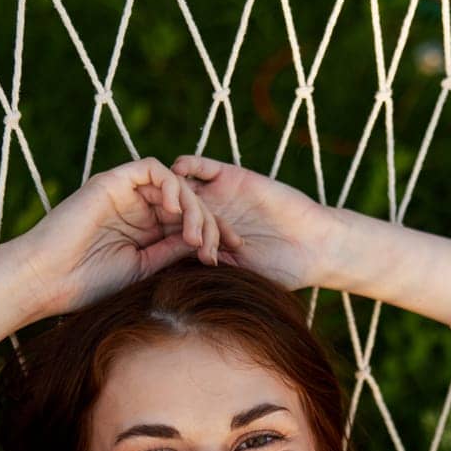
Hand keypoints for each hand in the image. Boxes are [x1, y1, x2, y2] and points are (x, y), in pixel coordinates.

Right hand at [16, 157, 243, 316]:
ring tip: (195, 235)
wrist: (49, 279)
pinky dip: (169, 184)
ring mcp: (127, 194)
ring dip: (193, 206)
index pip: (191, 223)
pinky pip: (151, 169)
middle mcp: (139, 209)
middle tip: (217, 248)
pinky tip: (174, 210)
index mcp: (147, 232)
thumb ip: (173, 251)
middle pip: (189, 201)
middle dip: (211, 222)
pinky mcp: (114, 181)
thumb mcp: (145, 270)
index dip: (216, 234)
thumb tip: (207, 242)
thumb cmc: (91, 284)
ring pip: (176, 184)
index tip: (235, 254)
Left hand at [157, 155, 340, 290]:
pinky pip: (204, 167)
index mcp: (204, 241)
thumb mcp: (240, 275)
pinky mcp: (232, 177)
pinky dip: (189, 166)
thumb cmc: (281, 270)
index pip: (170, 237)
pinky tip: (178, 170)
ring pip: (182, 187)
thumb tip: (177, 284)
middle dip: (157, 215)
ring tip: (160, 196)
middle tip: (147, 222)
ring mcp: (218, 196)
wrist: (313, 245)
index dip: (152, 240)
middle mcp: (208, 216)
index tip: (136, 248)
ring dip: (169, 190)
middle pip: (169, 210)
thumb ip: (212, 272)